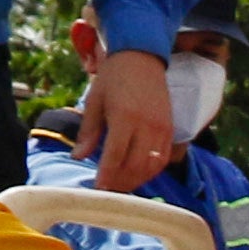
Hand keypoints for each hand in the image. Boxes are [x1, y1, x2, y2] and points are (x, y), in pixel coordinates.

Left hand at [80, 50, 180, 200]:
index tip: (97, 189)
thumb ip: (88, 132)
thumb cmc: (113, 78)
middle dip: (121, 183)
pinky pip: (164, 158)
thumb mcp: (94, 102)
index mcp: (125, 117)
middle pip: (135, 166)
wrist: (141, 58)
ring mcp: (162, 128)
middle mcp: (147, 125)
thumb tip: (77, 156)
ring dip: (137, 180)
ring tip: (122, 184)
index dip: (106, 176)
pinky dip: (152, 170)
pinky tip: (138, 173)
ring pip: (152, 166)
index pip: (115, 156)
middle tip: (107, 191)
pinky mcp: (170, 129)